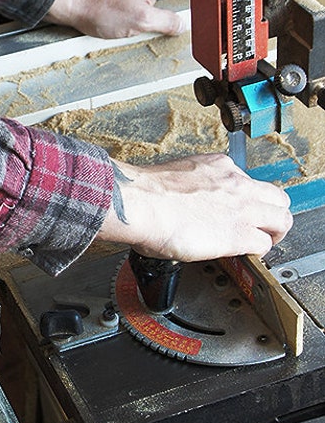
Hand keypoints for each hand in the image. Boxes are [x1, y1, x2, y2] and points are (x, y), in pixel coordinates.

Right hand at [97, 153, 291, 259]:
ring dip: (274, 232)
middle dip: (272, 213)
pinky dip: (258, 251)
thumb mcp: (178, 176)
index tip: (239, 209)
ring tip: (263, 242)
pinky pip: (264, 244)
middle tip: (262, 226)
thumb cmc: (146, 193)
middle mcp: (236, 183)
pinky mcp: (239, 233)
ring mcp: (242, 208)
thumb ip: (195, 188)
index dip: (248, 199)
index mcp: (219, 166)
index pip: (249, 182)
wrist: (141, 202)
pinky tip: (246, 255)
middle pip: (277, 197)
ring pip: (282, 219)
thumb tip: (189, 203)